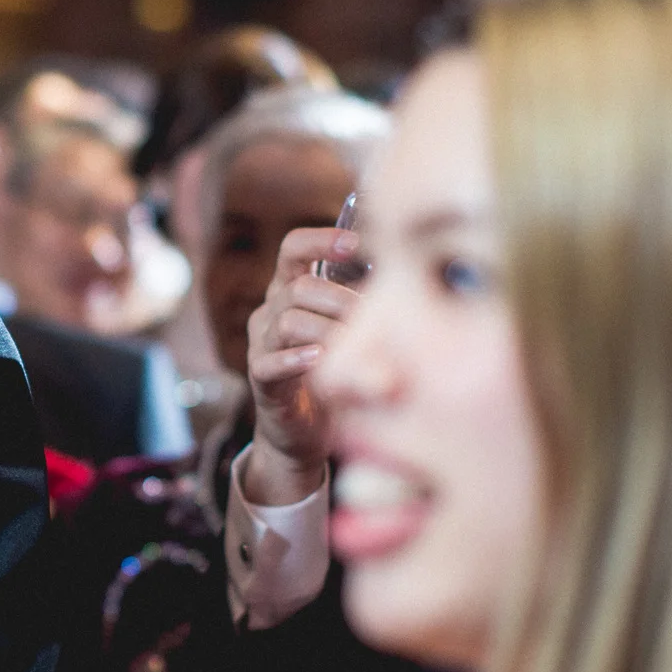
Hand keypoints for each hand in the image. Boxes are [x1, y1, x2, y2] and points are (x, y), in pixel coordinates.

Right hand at [244, 227, 362, 505]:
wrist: (305, 432)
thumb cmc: (336, 374)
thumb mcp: (352, 333)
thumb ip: (366, 305)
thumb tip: (411, 279)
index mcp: (290, 290)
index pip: (293, 248)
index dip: (321, 239)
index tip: (358, 242)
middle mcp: (270, 310)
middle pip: (299, 287)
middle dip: (343, 299)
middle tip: (378, 318)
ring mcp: (261, 344)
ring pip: (288, 319)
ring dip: (330, 331)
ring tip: (357, 345)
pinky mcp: (260, 378)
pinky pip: (271, 362)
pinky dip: (298, 359)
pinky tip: (323, 361)